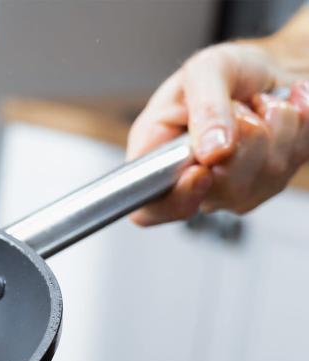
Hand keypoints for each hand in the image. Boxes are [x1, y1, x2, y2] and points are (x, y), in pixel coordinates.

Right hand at [127, 42, 308, 225]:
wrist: (271, 67)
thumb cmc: (228, 70)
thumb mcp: (206, 69)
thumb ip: (205, 108)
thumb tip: (211, 152)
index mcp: (159, 158)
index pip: (152, 208)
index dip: (176, 199)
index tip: (202, 171)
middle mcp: (194, 181)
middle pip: (222, 193)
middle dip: (244, 140)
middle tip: (239, 107)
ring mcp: (236, 188)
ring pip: (268, 177)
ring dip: (276, 125)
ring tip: (262, 103)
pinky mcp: (273, 182)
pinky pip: (296, 161)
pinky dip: (299, 124)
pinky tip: (287, 108)